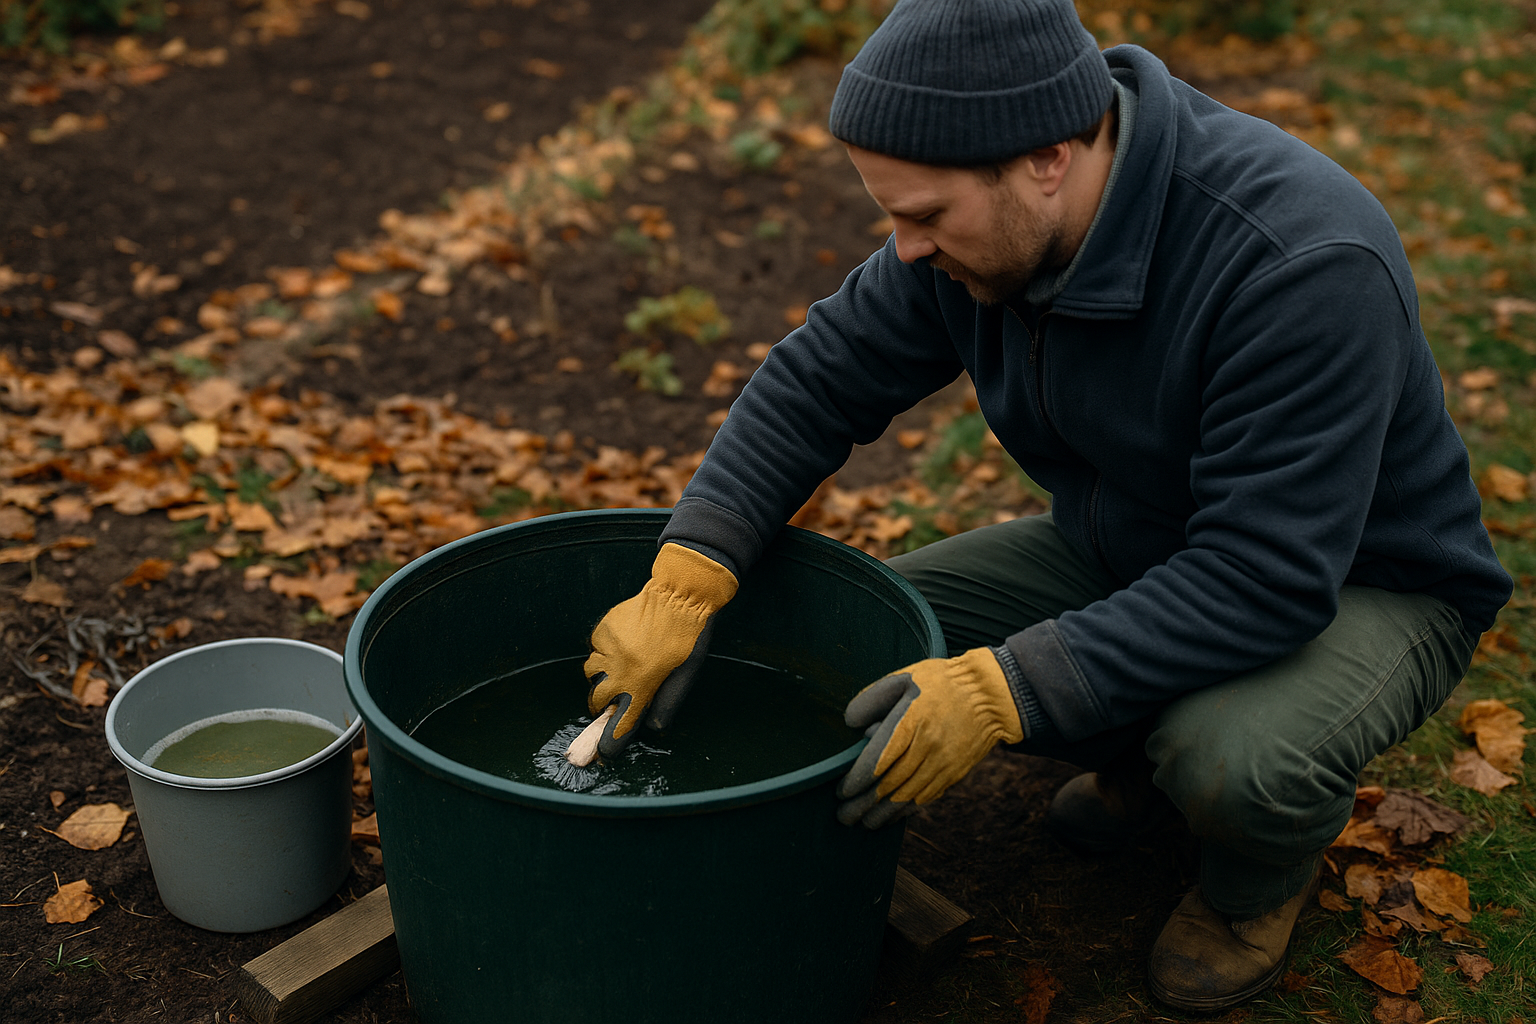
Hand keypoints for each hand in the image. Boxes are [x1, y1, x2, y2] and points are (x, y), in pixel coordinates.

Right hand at [584, 543, 737, 757]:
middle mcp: (620, 667)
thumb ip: (667, 703)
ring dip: (603, 678)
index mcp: (643, 682)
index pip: (620, 721)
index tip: (604, 753)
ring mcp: (608, 647)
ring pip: (592, 674)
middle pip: (597, 700)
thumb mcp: (687, 674)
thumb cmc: (689, 636)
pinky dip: (604, 654)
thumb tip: (652, 727)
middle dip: (603, 706)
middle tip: (616, 700)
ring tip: (622, 669)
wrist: (680, 593)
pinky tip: (624, 645)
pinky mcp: (603, 629)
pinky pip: (595, 650)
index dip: (611, 741)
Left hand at [836, 648, 1023, 827]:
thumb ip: (873, 698)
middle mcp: (927, 748)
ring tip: (863, 823)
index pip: (878, 761)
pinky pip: (925, 798)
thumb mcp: (905, 678)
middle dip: (863, 804)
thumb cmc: (942, 682)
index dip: (857, 781)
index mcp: (911, 722)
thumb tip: (850, 723)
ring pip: (906, 798)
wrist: (990, 695)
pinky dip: (905, 811)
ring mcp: (942, 764)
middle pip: (889, 785)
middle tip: (844, 816)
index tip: (842, 791)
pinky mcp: (954, 774)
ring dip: (882, 814)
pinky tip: (890, 817)